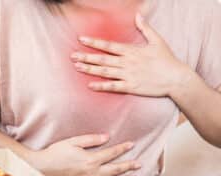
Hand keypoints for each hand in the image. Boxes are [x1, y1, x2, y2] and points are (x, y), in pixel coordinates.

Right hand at [30, 134, 139, 175]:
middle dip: (129, 166)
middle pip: (115, 169)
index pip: (112, 153)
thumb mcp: (72, 142)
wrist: (41, 169)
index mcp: (90, 160)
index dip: (123, 148)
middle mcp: (92, 174)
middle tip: (139, 164)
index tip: (132, 144)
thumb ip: (91, 140)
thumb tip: (106, 137)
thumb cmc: (55, 154)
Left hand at [71, 14, 188, 96]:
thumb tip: (138, 16)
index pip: (108, 45)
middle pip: (102, 59)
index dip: (94, 42)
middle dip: (86, 57)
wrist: (175, 78)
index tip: (81, 39)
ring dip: (90, 69)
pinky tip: (90, 85)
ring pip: (105, 72)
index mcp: (131, 51)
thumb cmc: (167, 59)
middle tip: (72, 56)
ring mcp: (128, 75)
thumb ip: (145, 28)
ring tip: (77, 67)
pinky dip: (101, 86)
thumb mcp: (157, 41)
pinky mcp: (131, 87)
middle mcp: (127, 62)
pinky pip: (113, 87)